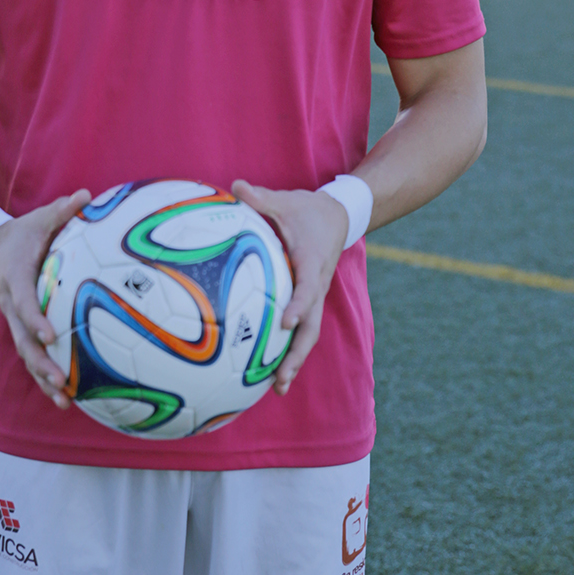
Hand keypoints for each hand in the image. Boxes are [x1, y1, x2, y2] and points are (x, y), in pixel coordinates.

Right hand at [0, 190, 91, 408]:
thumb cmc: (22, 232)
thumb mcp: (38, 219)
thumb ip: (62, 210)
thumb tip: (87, 195)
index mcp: (16, 279)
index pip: (24, 303)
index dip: (34, 320)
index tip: (49, 334)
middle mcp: (13, 305)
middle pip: (23, 340)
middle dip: (40, 362)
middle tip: (60, 381)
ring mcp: (15, 320)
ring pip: (27, 354)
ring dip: (43, 377)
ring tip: (64, 401)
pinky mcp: (22, 328)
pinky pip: (34, 354)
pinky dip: (46, 375)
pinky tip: (67, 396)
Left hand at [231, 179, 348, 395]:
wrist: (339, 216)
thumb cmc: (307, 210)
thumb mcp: (285, 200)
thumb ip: (260, 197)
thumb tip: (235, 185)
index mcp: (312, 263)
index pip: (308, 288)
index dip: (298, 305)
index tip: (285, 321)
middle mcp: (316, 286)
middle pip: (310, 328)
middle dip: (296, 355)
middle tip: (280, 381)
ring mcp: (314, 297)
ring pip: (307, 335)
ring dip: (293, 361)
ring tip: (277, 389)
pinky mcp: (308, 301)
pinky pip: (300, 329)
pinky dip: (287, 350)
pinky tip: (266, 370)